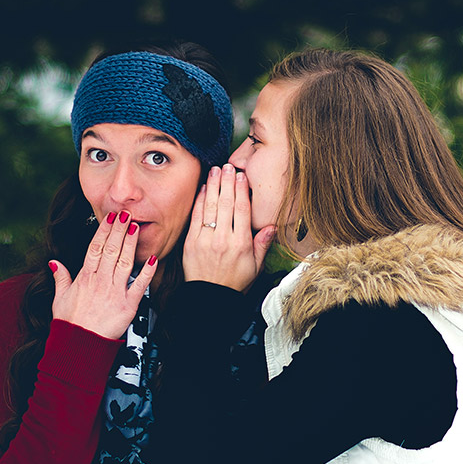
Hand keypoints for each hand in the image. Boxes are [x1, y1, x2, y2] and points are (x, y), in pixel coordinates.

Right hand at [48, 211, 157, 338]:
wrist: (78, 345)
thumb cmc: (69, 324)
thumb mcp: (59, 299)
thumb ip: (60, 278)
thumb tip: (54, 262)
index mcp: (84, 278)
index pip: (95, 248)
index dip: (103, 231)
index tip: (109, 218)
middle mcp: (100, 282)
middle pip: (110, 250)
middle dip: (118, 230)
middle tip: (125, 214)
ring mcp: (114, 292)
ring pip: (124, 262)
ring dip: (130, 244)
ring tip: (136, 227)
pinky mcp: (128, 306)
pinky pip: (139, 286)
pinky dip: (147, 272)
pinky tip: (153, 258)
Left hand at [183, 164, 275, 291]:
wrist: (210, 297)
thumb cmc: (234, 282)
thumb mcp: (256, 266)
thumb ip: (262, 244)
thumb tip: (272, 226)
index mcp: (241, 244)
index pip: (242, 210)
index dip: (242, 190)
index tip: (242, 176)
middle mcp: (223, 239)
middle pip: (226, 203)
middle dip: (227, 182)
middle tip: (228, 166)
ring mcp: (206, 240)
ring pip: (211, 206)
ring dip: (213, 185)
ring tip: (216, 170)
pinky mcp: (191, 242)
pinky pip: (196, 216)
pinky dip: (200, 200)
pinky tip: (204, 188)